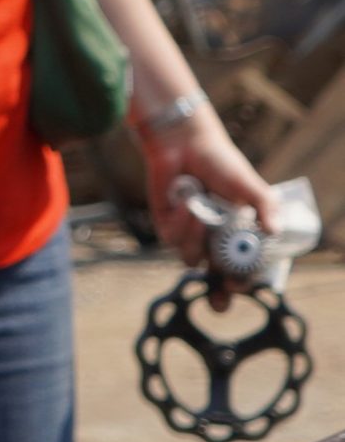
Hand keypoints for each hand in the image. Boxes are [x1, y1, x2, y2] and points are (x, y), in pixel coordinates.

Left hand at [139, 103, 279, 306]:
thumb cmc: (223, 165)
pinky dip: (183, 224)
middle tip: (222, 295)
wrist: (186, 145)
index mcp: (239, 237)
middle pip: (215, 282)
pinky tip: (189, 203)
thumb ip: (265, 207)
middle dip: (218, 296)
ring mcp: (190, 237)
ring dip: (198, 241)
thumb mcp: (250, 187)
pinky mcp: (168, 228)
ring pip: (193, 260)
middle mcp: (215, 242)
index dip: (243, 283)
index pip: (244, 271)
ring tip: (202, 213)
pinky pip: (174, 240)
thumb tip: (274, 231)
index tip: (241, 285)